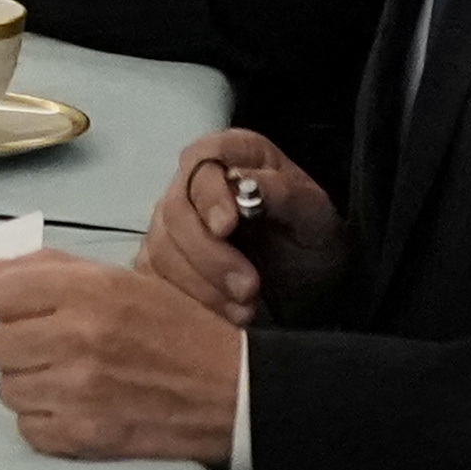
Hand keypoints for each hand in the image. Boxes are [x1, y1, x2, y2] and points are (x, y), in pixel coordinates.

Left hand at [0, 246, 249, 467]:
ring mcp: (76, 390)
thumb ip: (51, 269)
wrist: (231, 392)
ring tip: (67, 379)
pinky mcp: (82, 435)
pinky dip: (45, 421)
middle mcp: (75, 337)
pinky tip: (75, 408)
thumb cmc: (175, 328)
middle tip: (52, 348)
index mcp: (86, 290)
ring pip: (7, 387)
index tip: (35, 312)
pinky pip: (27, 427)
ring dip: (31, 384)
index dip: (13, 303)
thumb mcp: (121, 281)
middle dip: (19, 345)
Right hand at [134, 127, 344, 325]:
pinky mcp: (163, 261)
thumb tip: (244, 183)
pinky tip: (223, 314)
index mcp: (232, 155)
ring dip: (202, 285)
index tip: (227, 228)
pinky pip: (156, 280)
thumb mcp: (314, 214)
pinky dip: (189, 302)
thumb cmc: (312, 240)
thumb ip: (282, 193)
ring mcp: (173, 223)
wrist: (309, 284)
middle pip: (175, 210)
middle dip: (209, 254)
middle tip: (248, 287)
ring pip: (162, 249)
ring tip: (245, 308)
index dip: (209, 195)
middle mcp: (194, 184)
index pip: (203, 162)